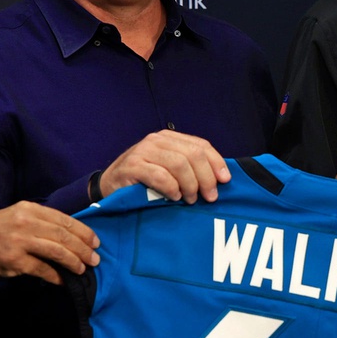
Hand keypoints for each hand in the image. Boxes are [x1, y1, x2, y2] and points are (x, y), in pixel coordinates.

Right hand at [0, 201, 99, 282]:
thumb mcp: (18, 216)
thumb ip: (42, 221)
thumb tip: (71, 234)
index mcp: (29, 209)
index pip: (64, 220)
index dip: (83, 232)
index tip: (95, 242)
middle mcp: (26, 222)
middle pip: (64, 236)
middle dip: (83, 249)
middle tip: (94, 259)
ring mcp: (20, 241)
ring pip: (57, 251)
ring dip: (74, 262)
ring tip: (82, 269)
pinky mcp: (16, 260)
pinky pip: (43, 269)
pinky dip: (56, 276)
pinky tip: (63, 280)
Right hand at [100, 131, 230, 203]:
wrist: (110, 186)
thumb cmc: (145, 182)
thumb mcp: (170, 171)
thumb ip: (191, 169)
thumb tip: (221, 179)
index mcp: (170, 138)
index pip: (201, 145)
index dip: (217, 163)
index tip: (225, 181)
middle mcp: (157, 140)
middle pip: (193, 155)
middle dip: (206, 178)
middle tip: (209, 197)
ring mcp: (144, 151)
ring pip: (179, 164)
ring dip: (190, 185)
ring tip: (190, 199)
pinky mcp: (132, 166)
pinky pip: (160, 176)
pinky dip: (171, 188)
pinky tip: (174, 197)